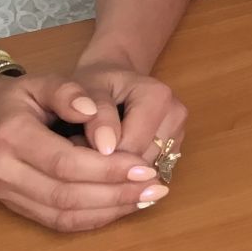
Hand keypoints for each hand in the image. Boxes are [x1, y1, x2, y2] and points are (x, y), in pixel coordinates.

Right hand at [0, 71, 167, 231]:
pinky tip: (120, 207)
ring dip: (108, 211)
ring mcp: (6, 194)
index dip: (107, 169)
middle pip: (65, 194)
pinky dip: (91, 219)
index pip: (64, 162)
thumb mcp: (39, 81)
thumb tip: (94, 109)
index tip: (144, 166)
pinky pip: (56, 222)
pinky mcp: (14, 207)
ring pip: (62, 215)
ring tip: (146, 198)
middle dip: (115, 194)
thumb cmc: (13, 98)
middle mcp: (3, 172)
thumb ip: (68, 91)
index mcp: (10, 136)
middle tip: (155, 186)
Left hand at [69, 59, 188, 166]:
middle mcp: (176, 116)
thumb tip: (106, 147)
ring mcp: (178, 134)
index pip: (130, 146)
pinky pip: (149, 174)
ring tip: (95, 150)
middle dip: (109, 164)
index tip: (73, 144)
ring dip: (118, 171)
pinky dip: (128, 173)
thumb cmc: (97, 82)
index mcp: (158, 97)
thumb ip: (98, 116)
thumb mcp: (88, 90)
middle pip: (141, 162)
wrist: (112, 76)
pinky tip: (114, 156)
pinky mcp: (174, 150)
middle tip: (81, 148)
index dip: (97, 155)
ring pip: (145, 173)